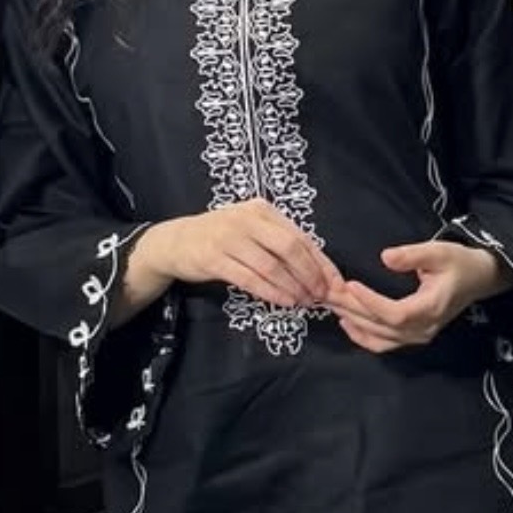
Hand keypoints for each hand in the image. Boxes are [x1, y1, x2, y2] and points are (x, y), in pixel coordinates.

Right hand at [124, 199, 344, 311]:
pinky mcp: (214, 258)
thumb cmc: (221, 239)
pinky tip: (284, 302)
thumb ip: (279, 244)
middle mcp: (247, 219)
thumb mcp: (251, 231)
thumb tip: (317, 271)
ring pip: (271, 265)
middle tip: (321, 296)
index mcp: (262, 210)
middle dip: (310, 275)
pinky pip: (250, 278)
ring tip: (305, 302)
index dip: (321, 262)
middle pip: (290, 248)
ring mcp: (230, 237)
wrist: (176, 242)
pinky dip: (271, 291)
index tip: (335, 284)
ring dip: (292, 287)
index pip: (301, 237)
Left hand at [328, 239, 507, 353]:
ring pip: (380, 337)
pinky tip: (347, 323)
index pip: (395, 313)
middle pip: (381, 327)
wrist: (478, 279)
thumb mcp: (439, 252)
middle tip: (329, 293)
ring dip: (354, 322)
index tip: (350, 285)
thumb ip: (413, 255)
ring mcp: (418, 336)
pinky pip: (384, 344)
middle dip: (353, 310)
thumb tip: (386, 257)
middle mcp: (423, 329)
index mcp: (430, 308)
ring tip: (333, 304)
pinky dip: (363, 337)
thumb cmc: (459, 263)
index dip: (371, 302)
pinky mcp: (413, 336)